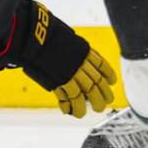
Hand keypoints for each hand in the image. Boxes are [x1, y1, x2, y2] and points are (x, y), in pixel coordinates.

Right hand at [0, 0, 117, 117]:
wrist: (35, 36)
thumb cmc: (46, 35)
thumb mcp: (65, 39)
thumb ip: (72, 49)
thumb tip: (73, 54)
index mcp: (83, 50)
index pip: (101, 64)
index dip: (108, 74)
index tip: (112, 82)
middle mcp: (81, 62)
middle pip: (98, 81)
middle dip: (104, 93)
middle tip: (106, 102)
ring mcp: (72, 72)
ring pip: (88, 91)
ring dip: (92, 103)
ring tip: (94, 110)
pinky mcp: (61, 80)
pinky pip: (72, 97)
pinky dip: (73, 106)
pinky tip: (74, 112)